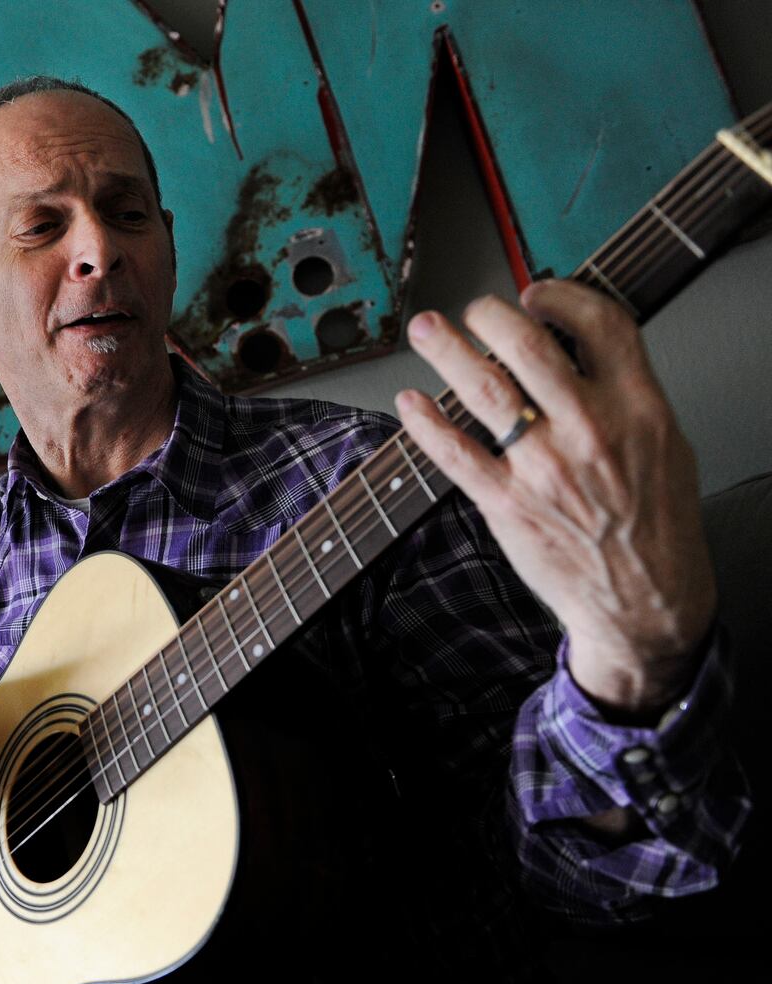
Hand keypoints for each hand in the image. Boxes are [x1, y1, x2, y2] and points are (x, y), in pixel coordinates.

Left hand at [397, 280, 715, 713]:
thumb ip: (626, 392)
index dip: (563, 296)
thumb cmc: (655, 522)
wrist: (645, 599)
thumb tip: (580, 347)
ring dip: (446, 350)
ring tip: (426, 330)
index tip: (536, 292)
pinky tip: (409, 403)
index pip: (601, 325)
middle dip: (490, 314)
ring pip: (483, 388)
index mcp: (637, 407)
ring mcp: (543, 466)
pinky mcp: (507, 502)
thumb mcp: (665, 443)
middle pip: (529, 346)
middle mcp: (589, 429)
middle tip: (471, 308)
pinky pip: (454, 452)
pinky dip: (425, 422)